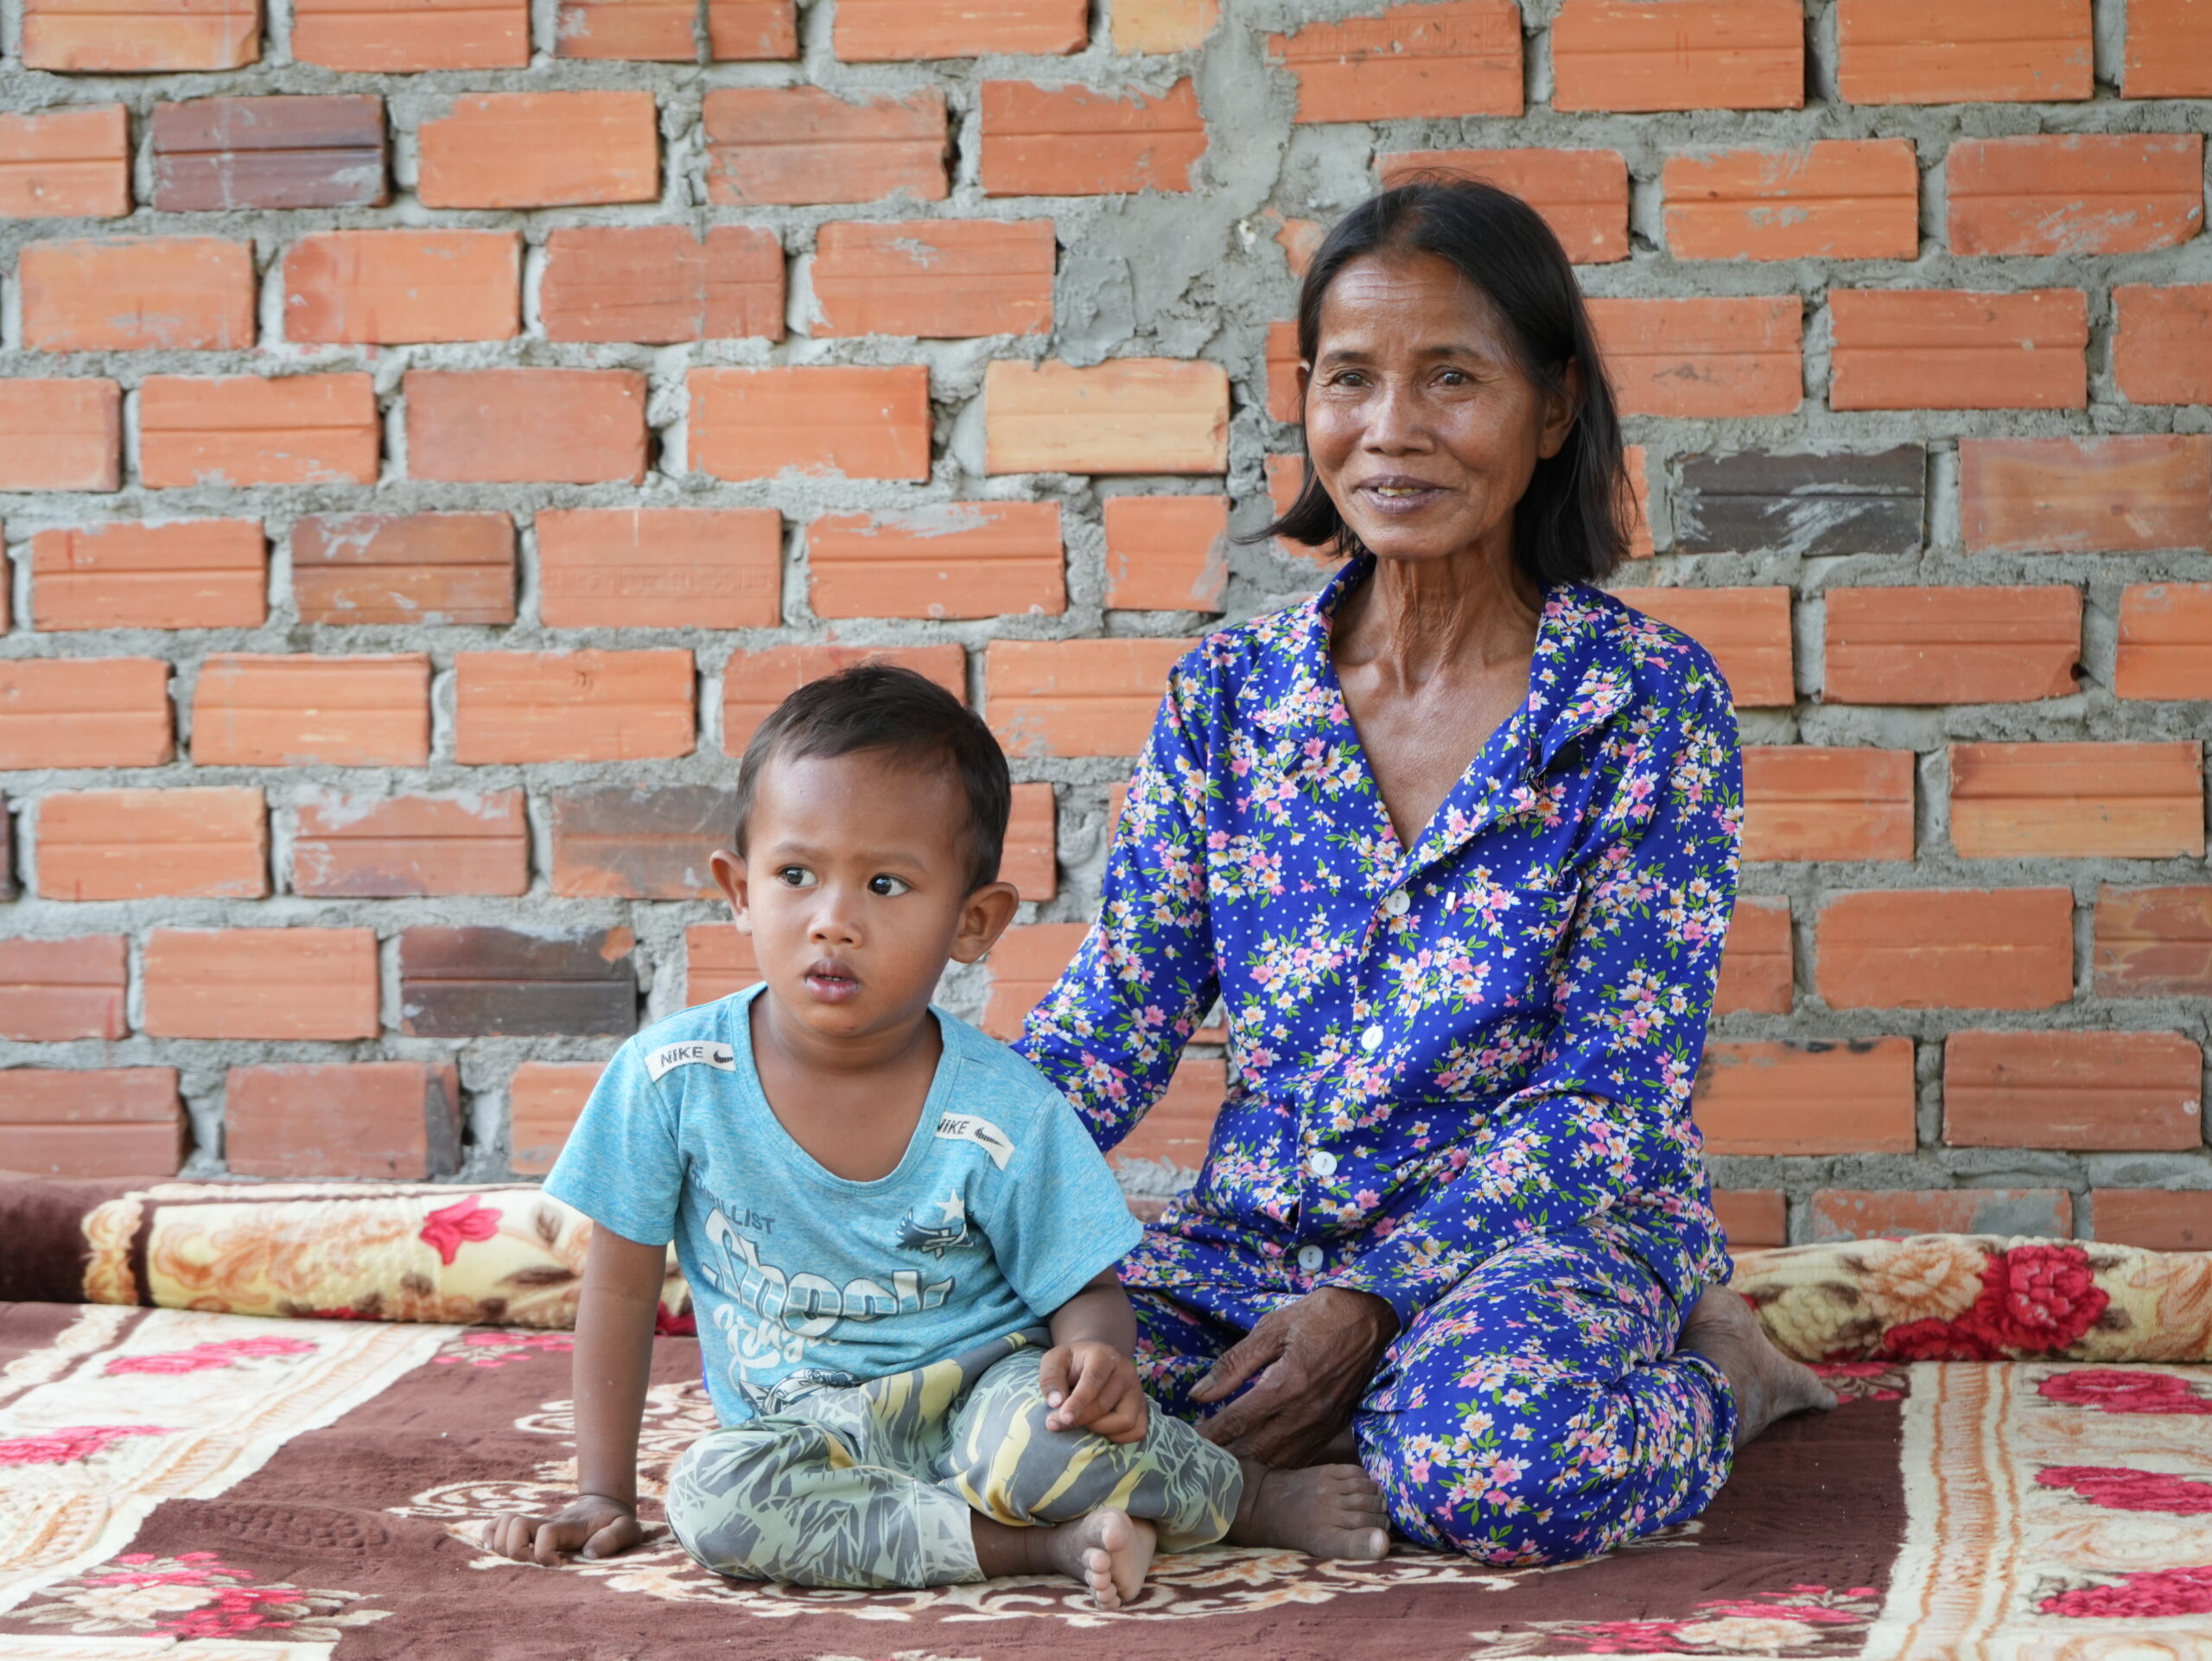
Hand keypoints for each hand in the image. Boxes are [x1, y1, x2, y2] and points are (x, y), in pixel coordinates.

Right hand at [479, 1493, 641, 1565]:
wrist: (604, 1505)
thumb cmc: (615, 1522)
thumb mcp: (627, 1529)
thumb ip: (613, 1539)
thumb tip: (590, 1554)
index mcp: (570, 1527)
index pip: (547, 1534)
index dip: (545, 1553)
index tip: (558, 1567)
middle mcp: (547, 1524)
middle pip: (514, 1526)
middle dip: (515, 1550)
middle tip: (532, 1563)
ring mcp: (535, 1525)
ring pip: (502, 1524)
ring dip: (500, 1543)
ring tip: (517, 1557)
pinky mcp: (527, 1528)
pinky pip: (497, 1524)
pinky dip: (488, 1535)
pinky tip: (492, 1549)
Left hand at [1039, 1340, 1148, 1443]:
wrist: (1094, 1359)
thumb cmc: (1072, 1362)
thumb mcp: (1054, 1360)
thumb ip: (1051, 1378)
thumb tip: (1056, 1403)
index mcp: (1103, 1355)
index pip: (1093, 1381)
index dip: (1077, 1403)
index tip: (1061, 1418)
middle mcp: (1126, 1371)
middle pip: (1105, 1404)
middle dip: (1079, 1419)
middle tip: (1056, 1424)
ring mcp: (1137, 1390)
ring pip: (1125, 1421)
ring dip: (1100, 1429)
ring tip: (1083, 1423)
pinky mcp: (1143, 1406)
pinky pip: (1137, 1431)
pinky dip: (1119, 1438)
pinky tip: (1101, 1430)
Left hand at [1190, 1288, 1396, 1466]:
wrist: (1374, 1317)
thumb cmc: (1321, 1315)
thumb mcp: (1272, 1329)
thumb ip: (1234, 1364)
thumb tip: (1200, 1392)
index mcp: (1287, 1384)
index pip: (1239, 1420)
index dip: (1211, 1435)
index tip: (1189, 1446)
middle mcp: (1306, 1411)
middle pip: (1257, 1448)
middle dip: (1226, 1456)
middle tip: (1201, 1462)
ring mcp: (1324, 1422)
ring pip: (1281, 1459)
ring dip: (1251, 1465)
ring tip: (1225, 1466)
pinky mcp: (1336, 1425)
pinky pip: (1303, 1455)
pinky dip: (1279, 1463)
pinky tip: (1261, 1462)